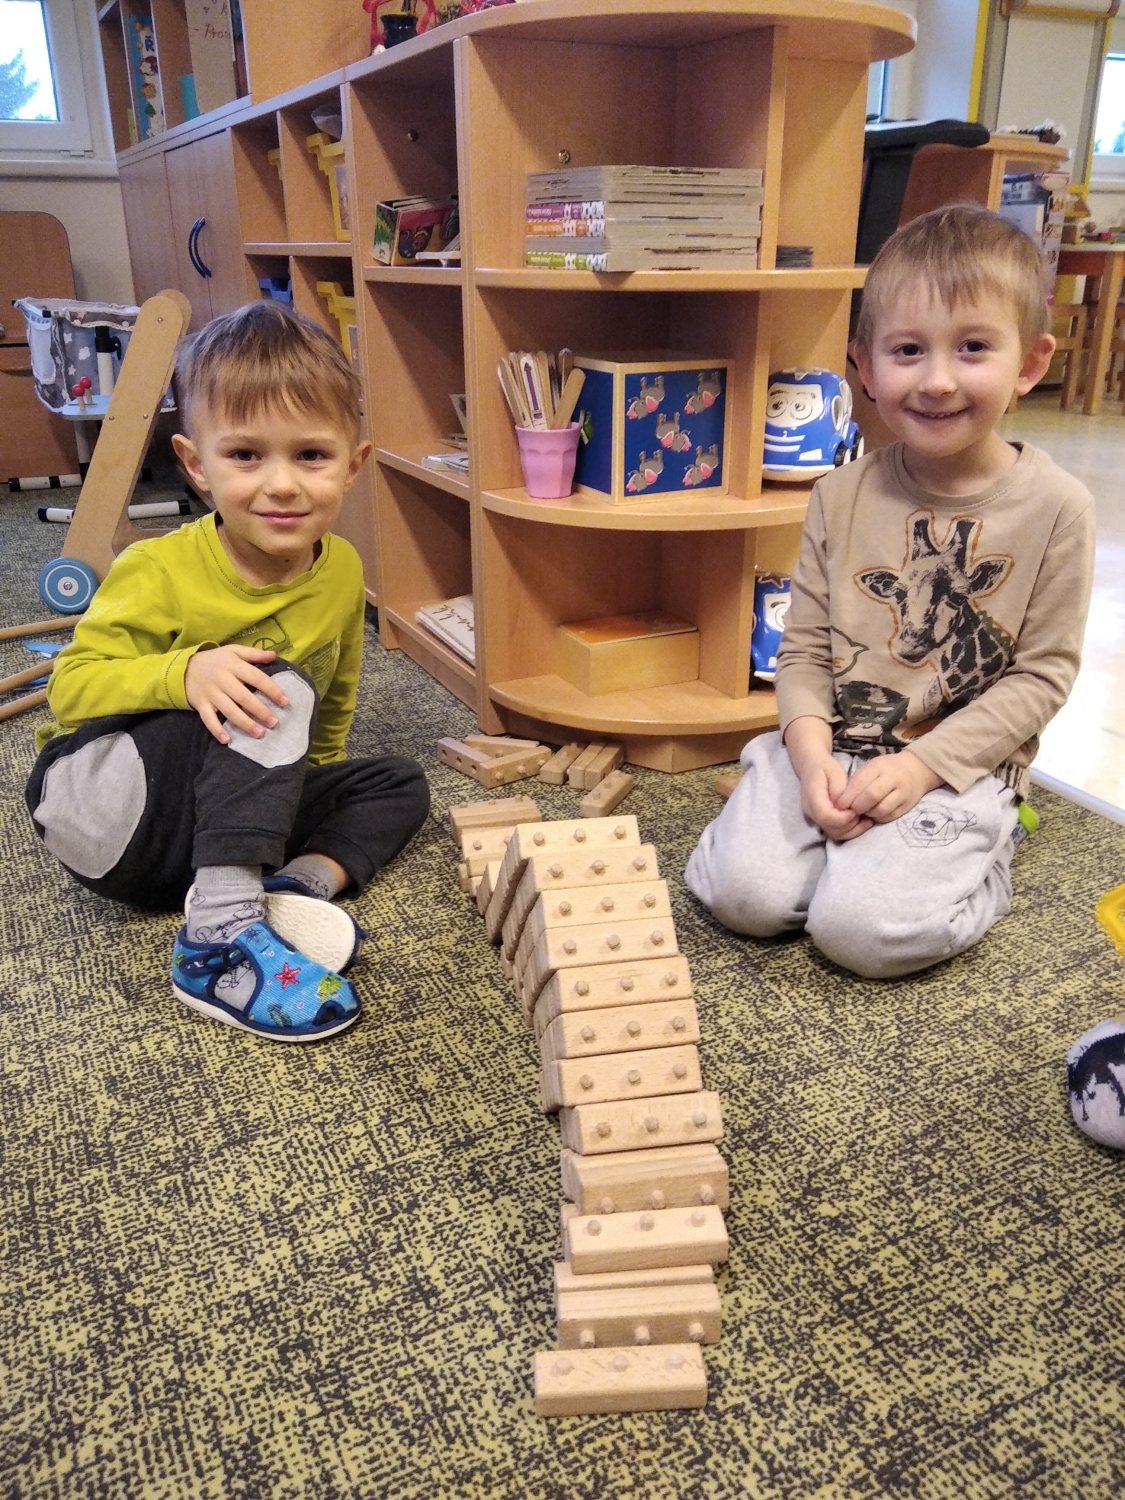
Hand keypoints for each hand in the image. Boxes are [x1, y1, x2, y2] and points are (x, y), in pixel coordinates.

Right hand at [185, 645, 287, 744]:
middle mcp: (222, 680)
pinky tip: (227, 740)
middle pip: (244, 697)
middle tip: (274, 723)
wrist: (183, 668)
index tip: (285, 701)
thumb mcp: (233, 651)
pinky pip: (208, 719)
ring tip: (259, 734)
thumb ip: (254, 654)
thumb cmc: (215, 660)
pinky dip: (216, 730)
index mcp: (233, 665)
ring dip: (244, 723)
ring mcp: (211, 693)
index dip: (272, 690)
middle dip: (260, 711)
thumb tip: (274, 655)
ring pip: (229, 710)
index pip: (256, 678)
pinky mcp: (200, 704)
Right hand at [783, 716, 870, 841]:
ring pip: (834, 834)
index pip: (826, 816)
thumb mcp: (835, 773)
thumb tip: (846, 807)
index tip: (856, 810)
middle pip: (831, 829)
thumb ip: (840, 790)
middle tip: (864, 814)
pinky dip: (850, 830)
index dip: (843, 818)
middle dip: (851, 825)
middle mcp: (811, 812)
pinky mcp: (822, 821)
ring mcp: (815, 818)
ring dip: (852, 830)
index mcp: (812, 797)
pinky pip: (836, 832)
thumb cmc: (825, 768)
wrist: (812, 768)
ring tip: (866, 820)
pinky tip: (861, 822)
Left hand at [835, 750, 942, 823]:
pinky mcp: (907, 806)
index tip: (839, 805)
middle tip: (849, 811)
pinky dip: (877, 818)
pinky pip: (889, 817)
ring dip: (867, 813)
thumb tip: (840, 801)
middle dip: (856, 806)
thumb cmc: (887, 769)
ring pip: (881, 809)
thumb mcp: (871, 767)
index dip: (847, 797)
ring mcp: (902, 793)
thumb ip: (857, 781)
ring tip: (862, 811)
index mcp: (879, 767)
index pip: (860, 783)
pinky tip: (873, 814)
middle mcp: (892, 779)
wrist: (916, 770)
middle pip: (871, 796)